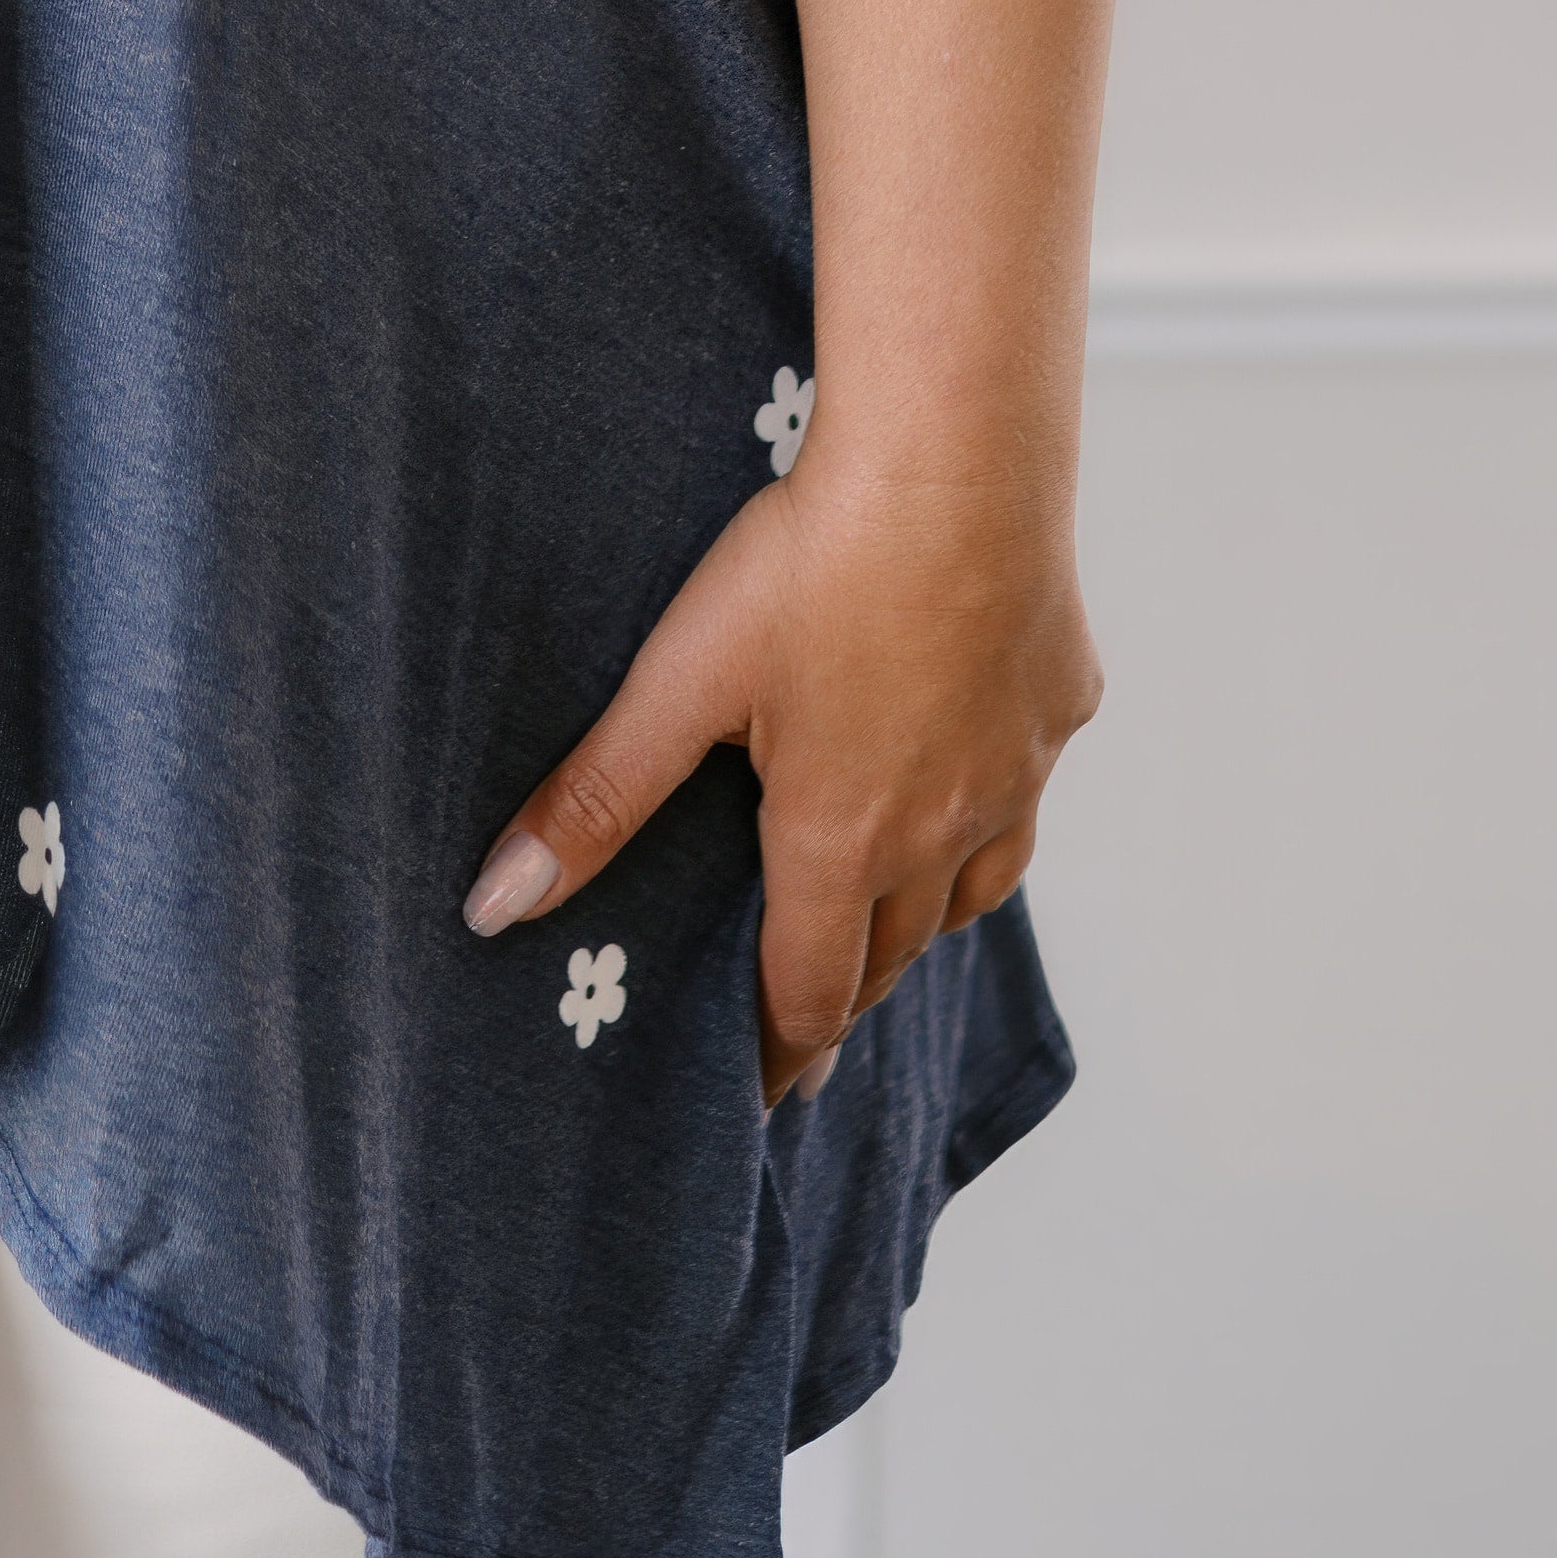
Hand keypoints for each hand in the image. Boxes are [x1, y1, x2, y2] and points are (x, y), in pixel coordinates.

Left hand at [461, 450, 1101, 1099]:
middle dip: (845, 993)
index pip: (808, 989)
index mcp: (844, 840)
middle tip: (809, 1020)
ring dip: (923, 919)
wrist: (958, 460)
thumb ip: (596, 798)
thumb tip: (495, 905)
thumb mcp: (682, 680)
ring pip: (973, 887)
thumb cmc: (812, 564)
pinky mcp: (1061, 701)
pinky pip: (1025, 789)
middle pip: (891, 953)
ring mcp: (1015, 770)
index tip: (762, 1097)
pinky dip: (992, 810)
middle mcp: (944, 829)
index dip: (777, 1049)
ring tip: (887, 927)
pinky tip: (970, 772)